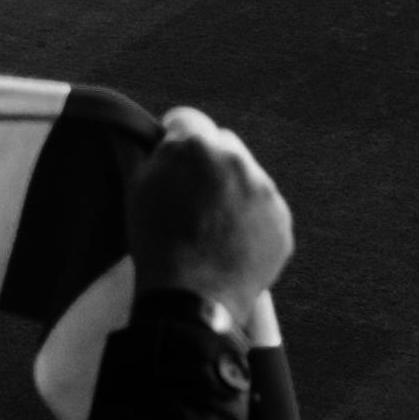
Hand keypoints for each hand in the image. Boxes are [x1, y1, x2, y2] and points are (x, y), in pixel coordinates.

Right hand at [126, 104, 294, 313]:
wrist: (191, 299)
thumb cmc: (157, 243)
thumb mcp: (137, 190)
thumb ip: (144, 151)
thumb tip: (140, 131)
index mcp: (197, 146)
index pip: (187, 120)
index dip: (175, 138)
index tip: (171, 160)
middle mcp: (238, 160)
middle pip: (223, 143)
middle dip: (209, 160)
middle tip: (191, 195)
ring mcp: (265, 191)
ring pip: (247, 175)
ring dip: (232, 188)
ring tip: (211, 225)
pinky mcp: (282, 220)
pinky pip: (265, 207)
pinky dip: (251, 218)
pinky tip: (230, 242)